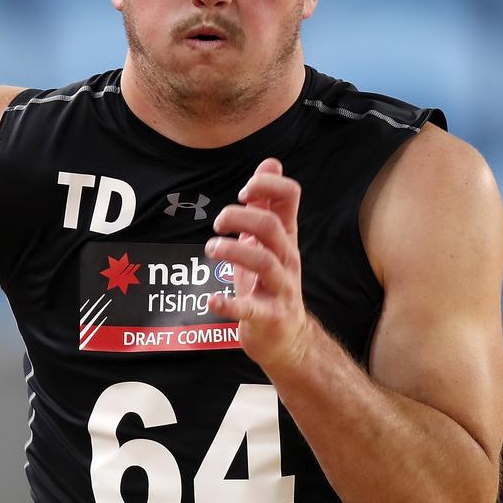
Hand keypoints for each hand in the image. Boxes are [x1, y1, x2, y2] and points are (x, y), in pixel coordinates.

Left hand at [205, 158, 309, 372]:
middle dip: (242, 217)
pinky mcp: (268, 317)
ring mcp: (281, 288)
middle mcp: (287, 258)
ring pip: (265, 262)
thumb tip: (270, 163)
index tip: (244, 190)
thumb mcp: (269, 242)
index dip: (268, 184)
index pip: (290, 196)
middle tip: (218, 223)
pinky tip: (211, 299)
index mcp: (285, 236)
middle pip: (272, 226)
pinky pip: (249, 309)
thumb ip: (266, 205)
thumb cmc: (269, 283)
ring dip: (234, 251)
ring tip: (211, 248)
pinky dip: (229, 303)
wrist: (287, 338)